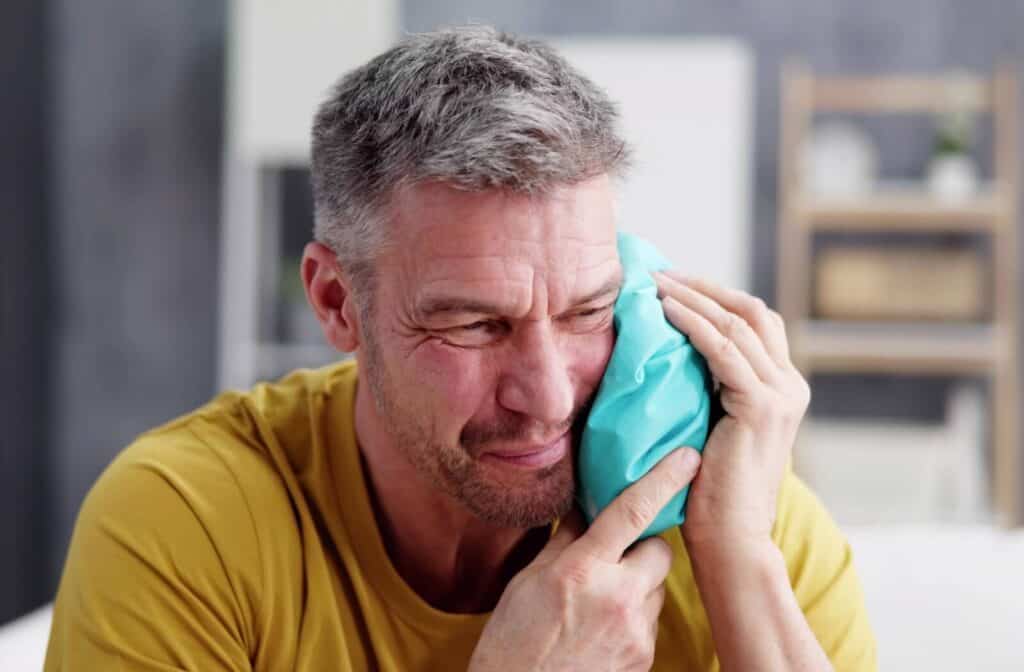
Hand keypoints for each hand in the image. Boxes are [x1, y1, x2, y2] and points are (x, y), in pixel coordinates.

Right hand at [468, 447, 701, 671]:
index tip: (687, 456)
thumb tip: (585, 509)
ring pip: (655, 587)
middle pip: (659, 550)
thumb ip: (564, 542)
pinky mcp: (645, 658)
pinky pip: (650, 621)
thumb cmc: (513, 644)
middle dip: (644, 546)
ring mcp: (636, 632)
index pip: (632, 512)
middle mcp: (617, 598)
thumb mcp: (528, 582)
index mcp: (581, 570)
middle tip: (615, 556)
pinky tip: (602, 628)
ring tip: (599, 602)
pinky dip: (633, 616)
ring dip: (637, 584)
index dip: (663, 479)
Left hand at [653, 272, 810, 550]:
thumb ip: (709, 390)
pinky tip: (666, 311)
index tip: (671, 282)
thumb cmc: (710, 491)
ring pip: (737, 323)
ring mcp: (781, 394)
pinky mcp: (762, 407)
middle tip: (658, 274)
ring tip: (653, 284)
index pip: (754, 321)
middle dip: (702, 286)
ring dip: (692, 297)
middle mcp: (791, 384)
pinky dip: (693, 324)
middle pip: (750, 311)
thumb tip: (670, 353)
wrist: (731, 539)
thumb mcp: (712, 425)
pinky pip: (724, 350)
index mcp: (783, 387)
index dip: (714, 295)